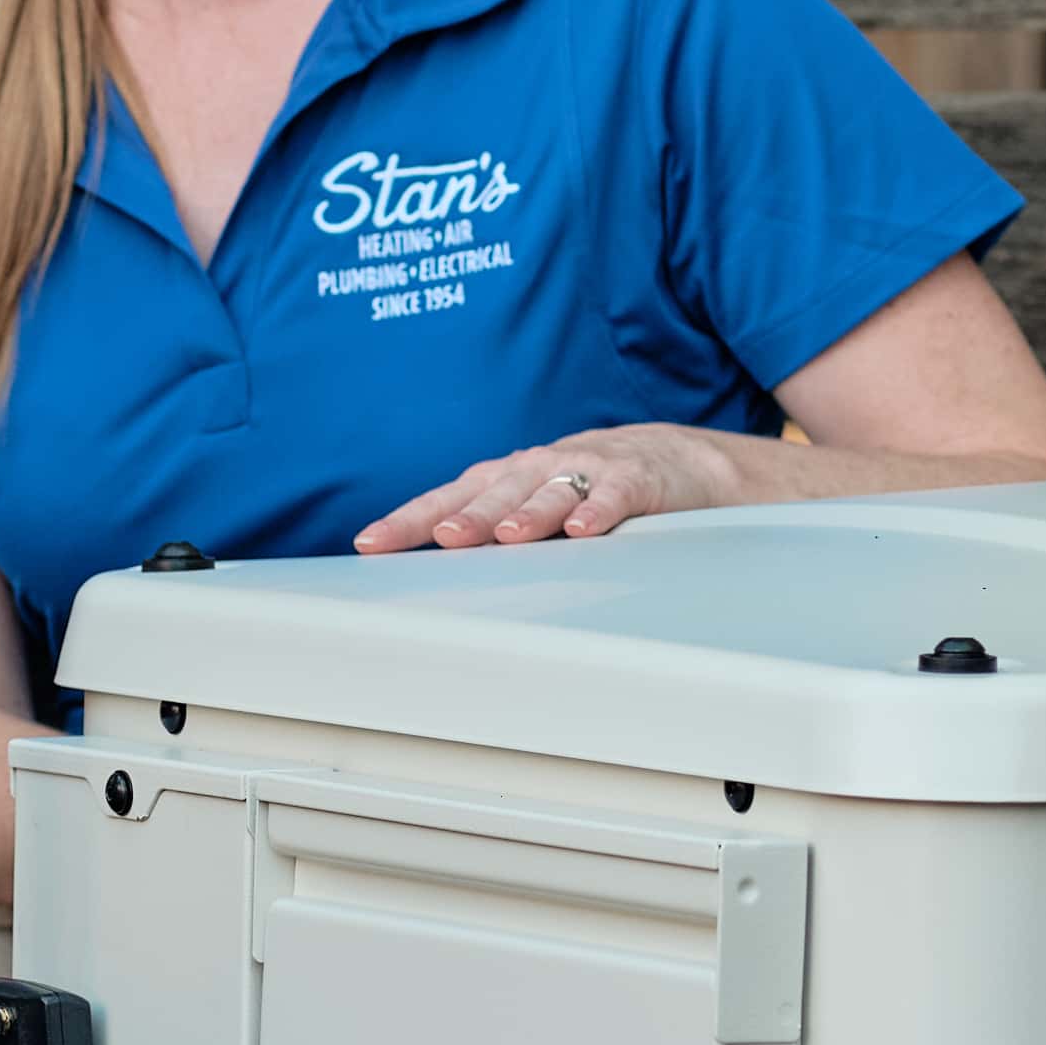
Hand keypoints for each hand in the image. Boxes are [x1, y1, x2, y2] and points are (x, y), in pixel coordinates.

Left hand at [357, 421, 773, 551]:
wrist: (674, 460)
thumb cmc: (586, 488)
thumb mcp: (532, 504)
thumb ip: (489, 533)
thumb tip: (423, 584)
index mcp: (505, 479)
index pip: (448, 498)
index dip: (410, 520)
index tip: (371, 544)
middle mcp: (538, 468)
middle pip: (494, 493)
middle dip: (467, 516)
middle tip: (443, 538)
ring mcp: (587, 469)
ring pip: (551, 492)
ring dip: (528, 512)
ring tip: (508, 535)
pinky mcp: (637, 478)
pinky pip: (615, 494)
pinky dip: (600, 510)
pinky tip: (585, 530)